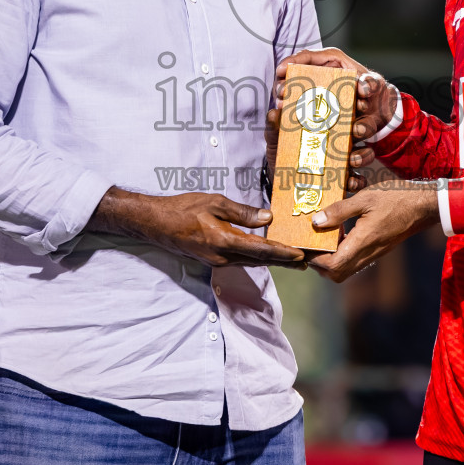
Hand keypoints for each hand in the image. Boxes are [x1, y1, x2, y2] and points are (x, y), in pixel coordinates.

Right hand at [89, 189, 305, 267]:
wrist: (156, 223)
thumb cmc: (183, 208)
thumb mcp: (214, 202)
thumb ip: (242, 212)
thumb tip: (268, 217)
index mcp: (224, 240)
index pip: (261, 249)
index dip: (283, 253)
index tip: (302, 256)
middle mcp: (223, 256)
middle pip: (261, 261)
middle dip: (285, 261)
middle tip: (307, 262)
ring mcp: (217, 260)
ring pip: (252, 262)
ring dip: (273, 261)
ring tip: (294, 260)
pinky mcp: (213, 259)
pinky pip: (241, 260)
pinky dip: (258, 258)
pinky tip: (267, 254)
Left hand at [273, 48, 398, 191]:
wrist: (282, 179)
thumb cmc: (283, 150)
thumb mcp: (276, 135)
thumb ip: (275, 125)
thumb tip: (274, 111)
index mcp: (330, 121)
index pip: (349, 106)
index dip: (359, 97)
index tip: (360, 94)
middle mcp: (343, 137)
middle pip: (363, 128)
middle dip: (364, 128)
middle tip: (356, 130)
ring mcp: (347, 158)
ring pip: (366, 153)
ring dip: (362, 156)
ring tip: (352, 159)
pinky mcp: (346, 178)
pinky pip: (359, 180)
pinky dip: (357, 182)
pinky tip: (350, 181)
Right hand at [276, 48, 396, 139]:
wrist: (380, 111)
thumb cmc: (375, 92)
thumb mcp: (375, 85)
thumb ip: (370, 83)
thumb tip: (362, 87)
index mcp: (332, 61)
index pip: (306, 56)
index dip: (291, 61)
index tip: (281, 70)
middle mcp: (322, 73)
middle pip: (295, 75)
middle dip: (284, 84)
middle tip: (280, 95)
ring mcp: (317, 90)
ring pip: (295, 92)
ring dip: (287, 100)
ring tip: (282, 107)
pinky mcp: (317, 106)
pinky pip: (301, 108)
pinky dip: (294, 114)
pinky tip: (288, 120)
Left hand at [306, 181, 438, 281]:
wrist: (424, 205)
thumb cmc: (396, 198)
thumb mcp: (365, 198)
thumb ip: (339, 210)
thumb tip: (316, 221)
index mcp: (363, 242)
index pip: (333, 266)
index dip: (315, 260)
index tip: (306, 245)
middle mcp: (368, 253)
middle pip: (337, 274)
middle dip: (320, 265)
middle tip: (312, 244)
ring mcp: (375, 253)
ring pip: (346, 269)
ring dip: (331, 260)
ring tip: (325, 238)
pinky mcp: (379, 250)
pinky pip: (356, 260)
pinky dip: (343, 253)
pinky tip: (342, 232)